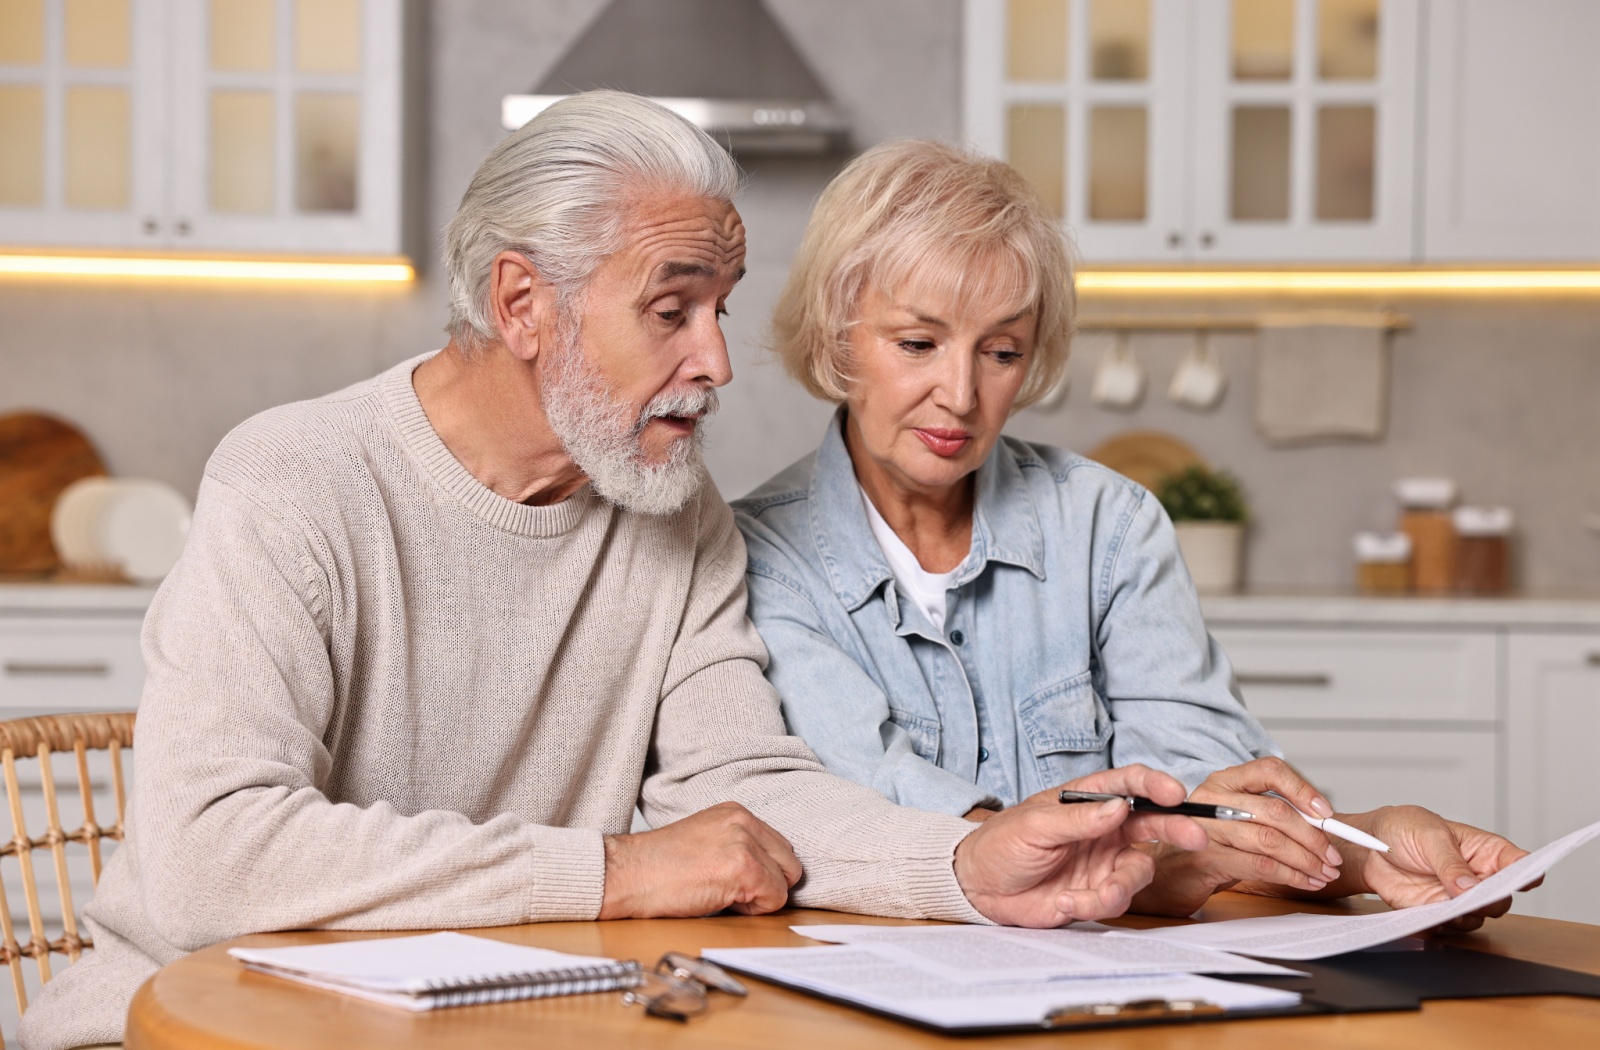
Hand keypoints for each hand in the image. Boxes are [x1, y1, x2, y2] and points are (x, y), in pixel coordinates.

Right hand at [599, 802, 801, 918]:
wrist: (628, 874)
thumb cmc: (658, 867)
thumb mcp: (706, 840)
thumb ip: (739, 846)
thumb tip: (770, 872)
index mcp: (736, 813)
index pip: (780, 847)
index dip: (763, 872)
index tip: (735, 881)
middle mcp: (744, 822)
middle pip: (790, 863)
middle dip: (768, 884)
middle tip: (731, 891)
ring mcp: (745, 843)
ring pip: (786, 882)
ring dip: (760, 898)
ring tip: (723, 894)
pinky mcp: (743, 868)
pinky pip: (775, 899)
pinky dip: (753, 910)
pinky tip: (722, 901)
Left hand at [954, 765, 1207, 926]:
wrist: (981, 886)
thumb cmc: (1002, 843)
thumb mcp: (1034, 825)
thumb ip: (1077, 818)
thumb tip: (1119, 807)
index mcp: (1088, 799)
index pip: (1129, 784)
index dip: (1155, 785)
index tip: (1174, 793)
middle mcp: (1105, 828)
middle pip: (1153, 824)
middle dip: (1176, 829)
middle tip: (1193, 836)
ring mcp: (1104, 861)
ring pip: (1138, 871)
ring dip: (1119, 887)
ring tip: (1089, 897)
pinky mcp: (1097, 892)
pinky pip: (1114, 900)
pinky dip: (1092, 905)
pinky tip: (1064, 903)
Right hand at [1135, 757, 1343, 915]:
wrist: (1170, 873)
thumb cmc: (1209, 845)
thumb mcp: (1236, 818)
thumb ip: (1268, 812)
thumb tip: (1319, 821)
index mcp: (1224, 781)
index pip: (1270, 770)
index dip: (1303, 789)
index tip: (1326, 814)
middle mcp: (1213, 798)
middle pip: (1275, 810)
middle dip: (1313, 836)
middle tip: (1333, 856)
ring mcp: (1207, 828)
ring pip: (1270, 840)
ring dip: (1306, 860)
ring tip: (1324, 872)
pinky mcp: (1206, 857)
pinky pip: (1260, 865)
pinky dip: (1290, 876)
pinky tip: (1304, 882)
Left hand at [1341, 806, 1533, 930]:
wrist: (1369, 847)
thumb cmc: (1404, 829)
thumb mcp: (1429, 836)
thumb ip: (1450, 863)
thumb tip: (1470, 888)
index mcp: (1485, 851)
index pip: (1519, 864)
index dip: (1527, 873)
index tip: (1526, 880)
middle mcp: (1478, 877)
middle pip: (1501, 899)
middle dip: (1490, 902)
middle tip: (1473, 897)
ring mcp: (1458, 897)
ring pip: (1477, 918)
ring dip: (1463, 916)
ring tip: (1445, 905)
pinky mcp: (1437, 912)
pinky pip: (1448, 928)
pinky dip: (1441, 925)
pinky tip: (1429, 915)